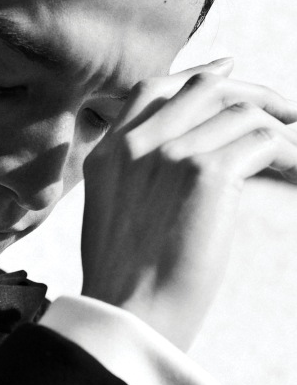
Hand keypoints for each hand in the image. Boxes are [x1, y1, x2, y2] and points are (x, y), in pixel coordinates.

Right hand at [81, 57, 296, 349]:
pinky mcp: (205, 173)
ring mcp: (169, 153)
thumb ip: (132, 178)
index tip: (227, 71)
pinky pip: (264, 141)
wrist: (130, 314)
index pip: (152, 89)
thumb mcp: (110, 216)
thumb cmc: (126, 284)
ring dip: (279, 131)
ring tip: (296, 155)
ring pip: (241, 113)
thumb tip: (176, 164)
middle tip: (286, 109)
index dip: (195, 75)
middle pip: (202, 89)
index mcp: (108, 153)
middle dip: (251, 92)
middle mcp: (136, 143)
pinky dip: (290, 155)